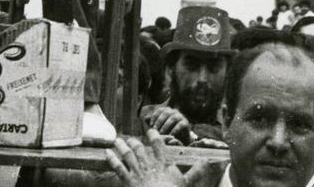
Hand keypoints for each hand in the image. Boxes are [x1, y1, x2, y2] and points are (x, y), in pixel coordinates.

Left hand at [105, 130, 226, 186]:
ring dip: (121, 146)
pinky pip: (117, 167)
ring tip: (117, 141)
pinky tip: (107, 153)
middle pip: (139, 147)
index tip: (151, 131)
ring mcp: (137, 172)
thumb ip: (195, 171)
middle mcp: (148, 164)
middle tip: (130, 139)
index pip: (158, 144)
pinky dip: (111, 159)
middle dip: (133, 141)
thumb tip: (206, 162)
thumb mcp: (186, 183)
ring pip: (127, 154)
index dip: (153, 136)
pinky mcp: (128, 180)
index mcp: (162, 163)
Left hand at [145, 105, 189, 139]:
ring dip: (166, 125)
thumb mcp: (159, 127)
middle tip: (156, 129)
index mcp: (166, 110)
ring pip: (173, 118)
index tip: (151, 125)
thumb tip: (145, 118)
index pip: (160, 110)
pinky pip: (180, 124)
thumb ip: (153, 122)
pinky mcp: (186, 122)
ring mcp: (180, 116)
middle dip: (159, 121)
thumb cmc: (167, 131)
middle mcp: (173, 111)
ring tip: (162, 133)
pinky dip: (174, 130)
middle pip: (166, 113)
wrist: (180, 138)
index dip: (155, 116)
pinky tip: (170, 135)